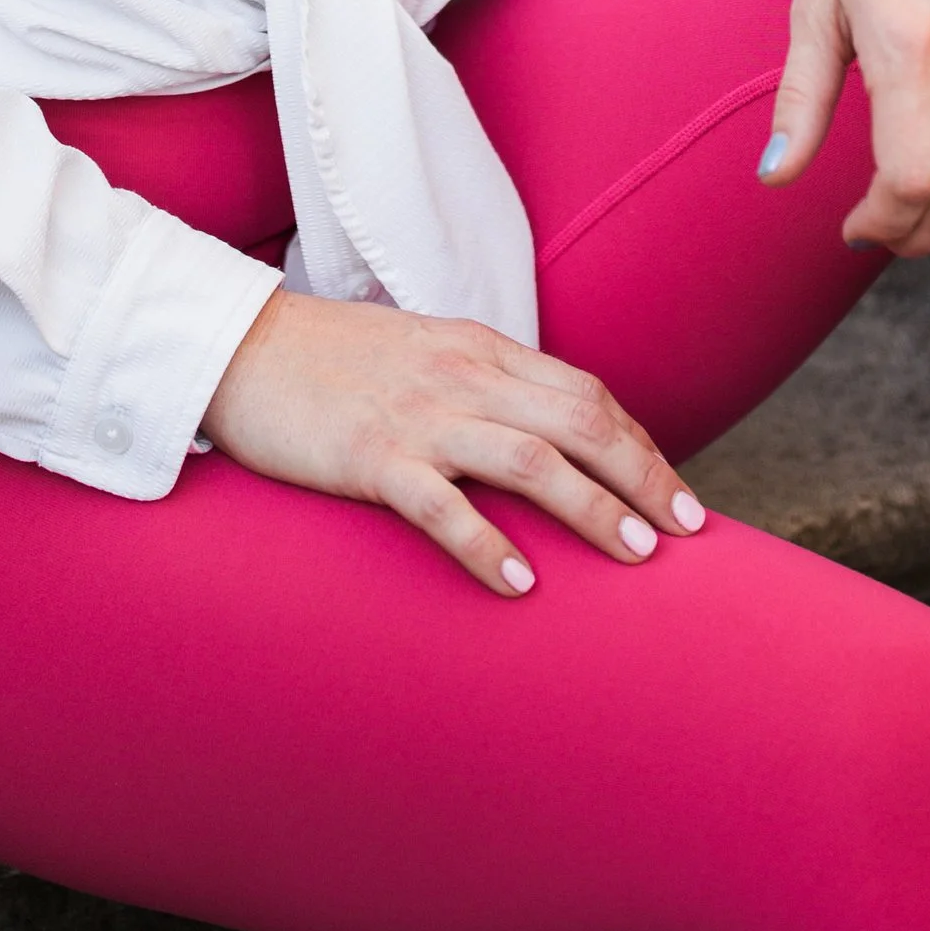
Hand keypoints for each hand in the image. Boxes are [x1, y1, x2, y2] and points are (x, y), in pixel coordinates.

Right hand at [201, 283, 705, 596]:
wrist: (239, 346)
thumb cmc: (331, 361)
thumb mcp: (422, 354)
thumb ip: (481, 385)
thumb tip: (543, 436)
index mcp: (479, 348)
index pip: (584, 392)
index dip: (640, 444)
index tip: (679, 495)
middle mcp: (461, 375)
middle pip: (578, 420)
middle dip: (643, 475)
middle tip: (689, 532)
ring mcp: (417, 414)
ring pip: (530, 458)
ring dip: (592, 508)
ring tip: (636, 556)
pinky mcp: (369, 455)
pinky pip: (441, 502)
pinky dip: (487, 544)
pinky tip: (521, 584)